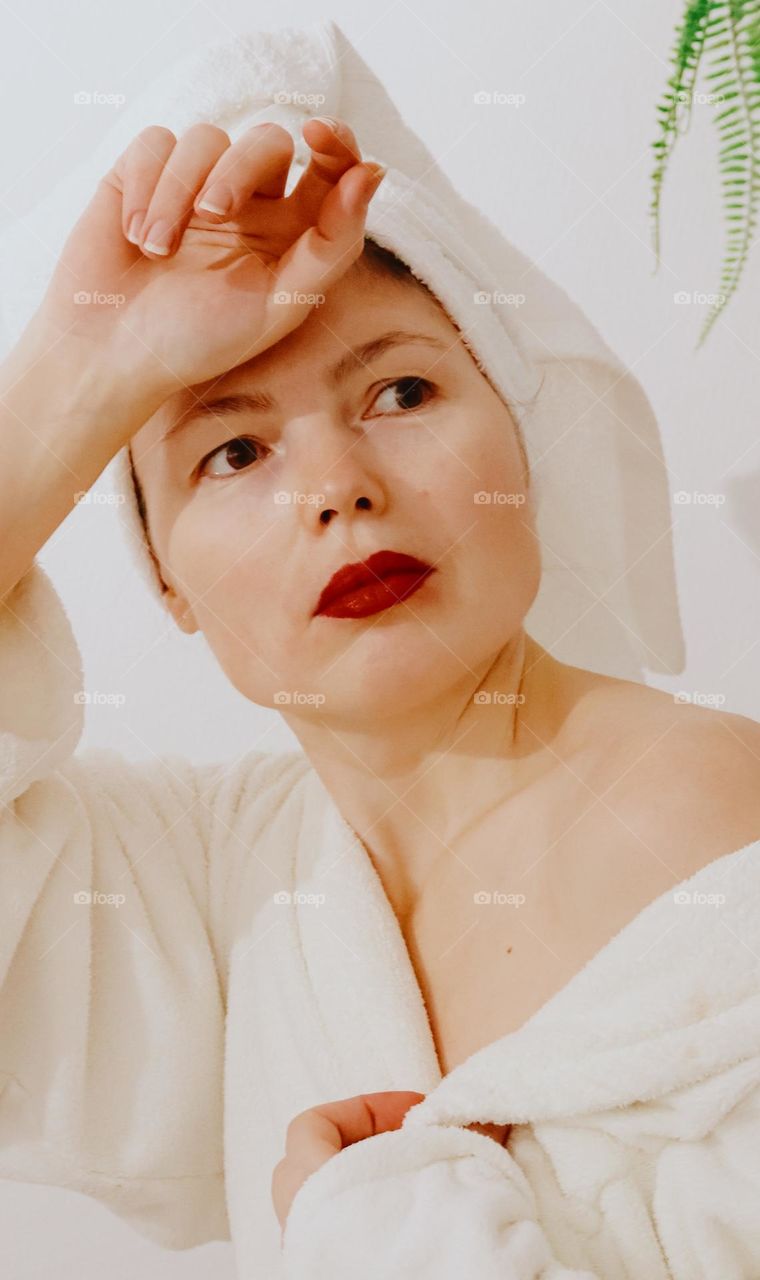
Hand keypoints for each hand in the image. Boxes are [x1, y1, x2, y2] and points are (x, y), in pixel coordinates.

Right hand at [35, 116, 384, 399]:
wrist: (111, 355)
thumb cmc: (199, 341)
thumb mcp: (279, 304)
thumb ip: (332, 244)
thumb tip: (373, 172)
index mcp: (292, 234)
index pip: (330, 169)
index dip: (335, 141)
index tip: (318, 134)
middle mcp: (250, 204)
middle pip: (268, 142)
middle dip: (241, 168)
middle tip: (215, 215)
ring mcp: (196, 186)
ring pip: (207, 138)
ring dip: (179, 192)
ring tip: (158, 251)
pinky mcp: (144, 174)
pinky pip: (157, 142)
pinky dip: (146, 186)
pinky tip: (136, 235)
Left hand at [271, 1090, 511, 1232]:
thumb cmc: (431, 1254)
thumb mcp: (451, 1180)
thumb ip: (458, 1140)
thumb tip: (487, 1115)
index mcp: (311, 1194)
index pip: (310, 1126)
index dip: (365, 1108)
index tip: (418, 1118)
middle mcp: (302, 1232)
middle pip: (311, 1165)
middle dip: (367, 1146)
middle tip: (420, 1149)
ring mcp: (318, 1264)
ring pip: (330, 1208)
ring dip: (375, 1187)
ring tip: (426, 1187)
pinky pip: (347, 1242)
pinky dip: (378, 1224)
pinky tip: (422, 1227)